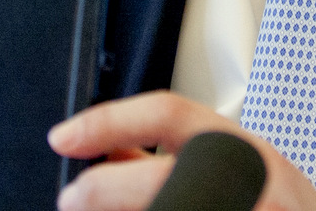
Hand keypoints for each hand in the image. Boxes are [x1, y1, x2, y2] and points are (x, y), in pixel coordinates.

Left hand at [48, 91, 315, 210]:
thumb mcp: (244, 176)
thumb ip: (180, 159)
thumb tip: (111, 149)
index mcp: (245, 151)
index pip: (169, 113)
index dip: (109, 120)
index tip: (66, 136)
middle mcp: (249, 181)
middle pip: (157, 177)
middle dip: (100, 188)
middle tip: (72, 197)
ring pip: (167, 206)